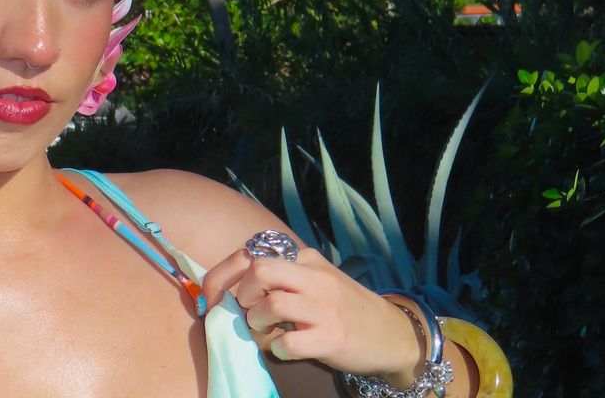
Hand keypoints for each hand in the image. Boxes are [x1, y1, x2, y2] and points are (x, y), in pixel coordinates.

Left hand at [202, 244, 422, 385]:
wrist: (392, 334)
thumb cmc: (344, 308)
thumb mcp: (315, 280)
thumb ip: (282, 277)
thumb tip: (232, 286)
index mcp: (306, 260)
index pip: (252, 254)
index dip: (221, 275)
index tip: (211, 295)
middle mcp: (315, 278)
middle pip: (260, 271)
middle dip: (242, 295)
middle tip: (249, 311)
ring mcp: (325, 308)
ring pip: (271, 305)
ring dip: (257, 323)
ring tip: (267, 331)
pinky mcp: (332, 338)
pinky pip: (288, 342)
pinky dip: (277, 349)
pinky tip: (285, 349)